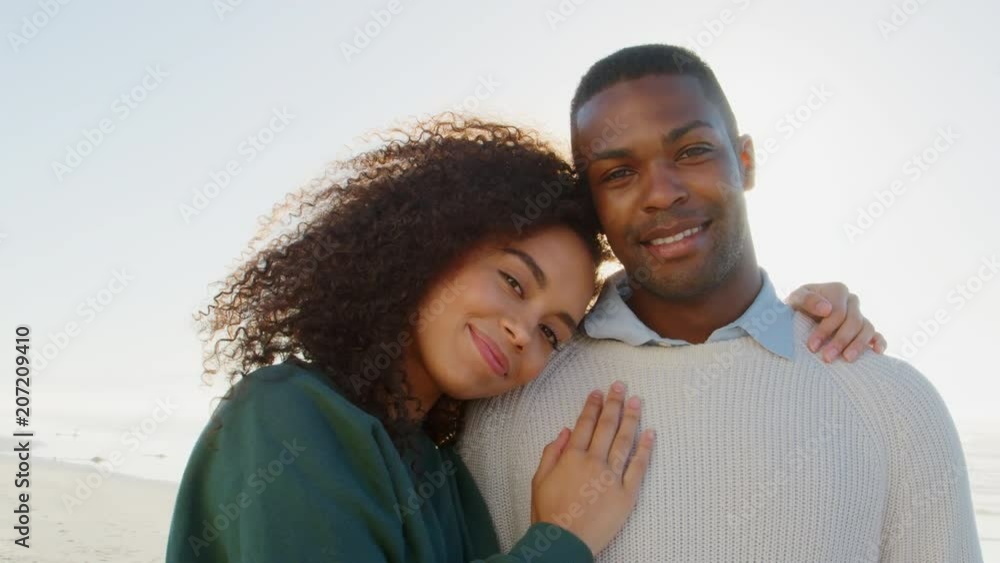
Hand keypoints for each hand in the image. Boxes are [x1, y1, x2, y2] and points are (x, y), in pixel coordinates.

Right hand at [530, 381, 654, 555]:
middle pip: (607, 426)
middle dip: (614, 403)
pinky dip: (646, 449)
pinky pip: (638, 467)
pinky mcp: (627, 494)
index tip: (598, 392)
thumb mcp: (539, 480)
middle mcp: (593, 462)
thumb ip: (551, 453)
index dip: (592, 405)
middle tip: (621, 385)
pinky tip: (651, 433)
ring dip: (631, 418)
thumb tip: (565, 432)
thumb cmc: (549, 514)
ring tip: (637, 401)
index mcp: (572, 457)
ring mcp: (612, 477)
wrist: (564, 542)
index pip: (585, 424)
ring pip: (625, 441)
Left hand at [786, 282, 886, 362]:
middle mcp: (852, 302)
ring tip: (847, 359)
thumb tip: (826, 309)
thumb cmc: (798, 307)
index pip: (838, 311)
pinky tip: (876, 352)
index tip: (812, 346)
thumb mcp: (796, 299)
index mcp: (838, 291)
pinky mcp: (865, 330)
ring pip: (867, 329)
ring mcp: (860, 315)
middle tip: (827, 357)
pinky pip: (877, 335)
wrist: (799, 316)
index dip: (826, 329)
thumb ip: (807, 300)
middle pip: (853, 321)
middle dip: (840, 341)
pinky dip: (879, 342)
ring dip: (858, 345)